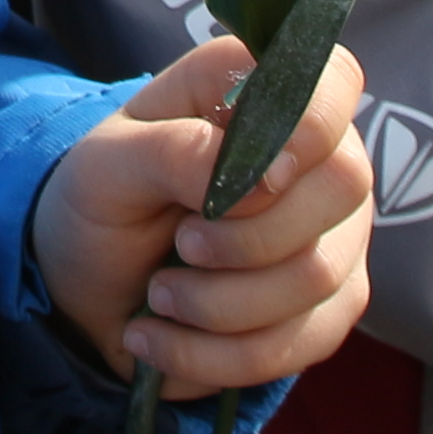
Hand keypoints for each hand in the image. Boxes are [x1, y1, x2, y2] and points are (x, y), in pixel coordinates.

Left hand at [27, 31, 373, 395]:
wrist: (90, 288)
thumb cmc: (104, 201)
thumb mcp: (106, 165)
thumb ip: (174, 151)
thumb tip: (261, 176)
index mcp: (259, 90)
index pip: (333, 80)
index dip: (308, 125)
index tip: (254, 176)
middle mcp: (316, 154)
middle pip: (342, 185)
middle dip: (247, 237)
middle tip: (181, 245)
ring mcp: (334, 233)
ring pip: (319, 275)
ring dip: (219, 302)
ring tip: (159, 295)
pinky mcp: (329, 306)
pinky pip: (299, 342)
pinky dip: (216, 353)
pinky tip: (163, 337)